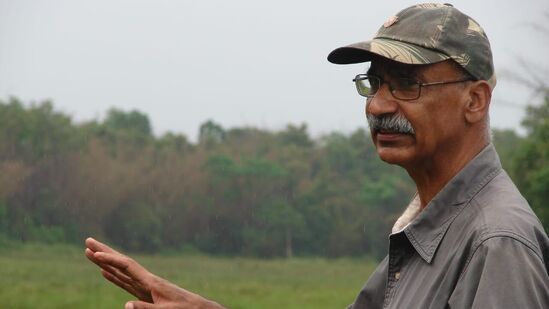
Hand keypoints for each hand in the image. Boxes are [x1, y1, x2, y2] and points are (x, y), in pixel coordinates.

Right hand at [85, 237, 224, 308]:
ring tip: (90, 253)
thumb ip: (146, 308)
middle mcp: (146, 280)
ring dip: (105, 262)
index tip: (94, 254)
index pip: (127, 266)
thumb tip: (125, 305)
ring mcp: (145, 286)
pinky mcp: (146, 293)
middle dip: (104, 252)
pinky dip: (113, 276)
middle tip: (87, 241)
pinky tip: (105, 273)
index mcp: (151, 282)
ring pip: (121, 271)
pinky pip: (125, 282)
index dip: (110, 260)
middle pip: (121, 263)